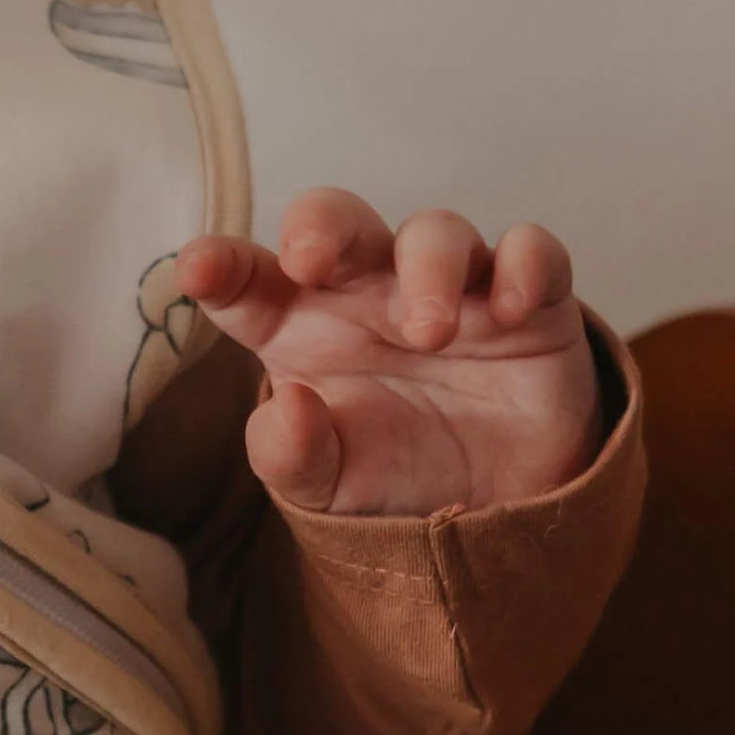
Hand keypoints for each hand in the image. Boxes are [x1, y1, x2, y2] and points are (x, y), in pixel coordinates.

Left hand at [178, 192, 603, 515]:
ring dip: (429, 268)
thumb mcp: (324, 486)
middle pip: (336, 223)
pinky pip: (533, 253)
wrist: (490, 511)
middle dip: (319, 226)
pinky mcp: (529, 303)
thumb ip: (289, 454)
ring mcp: (449, 288)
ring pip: (436, 232)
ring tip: (427, 333)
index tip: (200, 271)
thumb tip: (289, 409)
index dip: (221, 267)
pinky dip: (526, 265)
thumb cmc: (387, 473)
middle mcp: (366, 293)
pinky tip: (512, 309)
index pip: (247, 281)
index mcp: (297, 327)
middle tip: (311, 262)